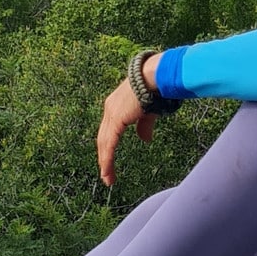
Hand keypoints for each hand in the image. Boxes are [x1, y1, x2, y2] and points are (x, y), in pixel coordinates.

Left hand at [95, 59, 158, 187]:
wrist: (153, 77)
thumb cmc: (153, 90)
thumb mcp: (147, 113)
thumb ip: (144, 126)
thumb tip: (145, 140)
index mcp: (115, 107)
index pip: (108, 132)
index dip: (108, 147)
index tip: (109, 162)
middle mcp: (110, 110)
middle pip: (103, 139)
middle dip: (104, 158)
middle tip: (106, 175)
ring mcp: (111, 114)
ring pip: (104, 143)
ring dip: (105, 162)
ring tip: (107, 178)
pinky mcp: (115, 119)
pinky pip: (109, 143)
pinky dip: (107, 158)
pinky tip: (107, 169)